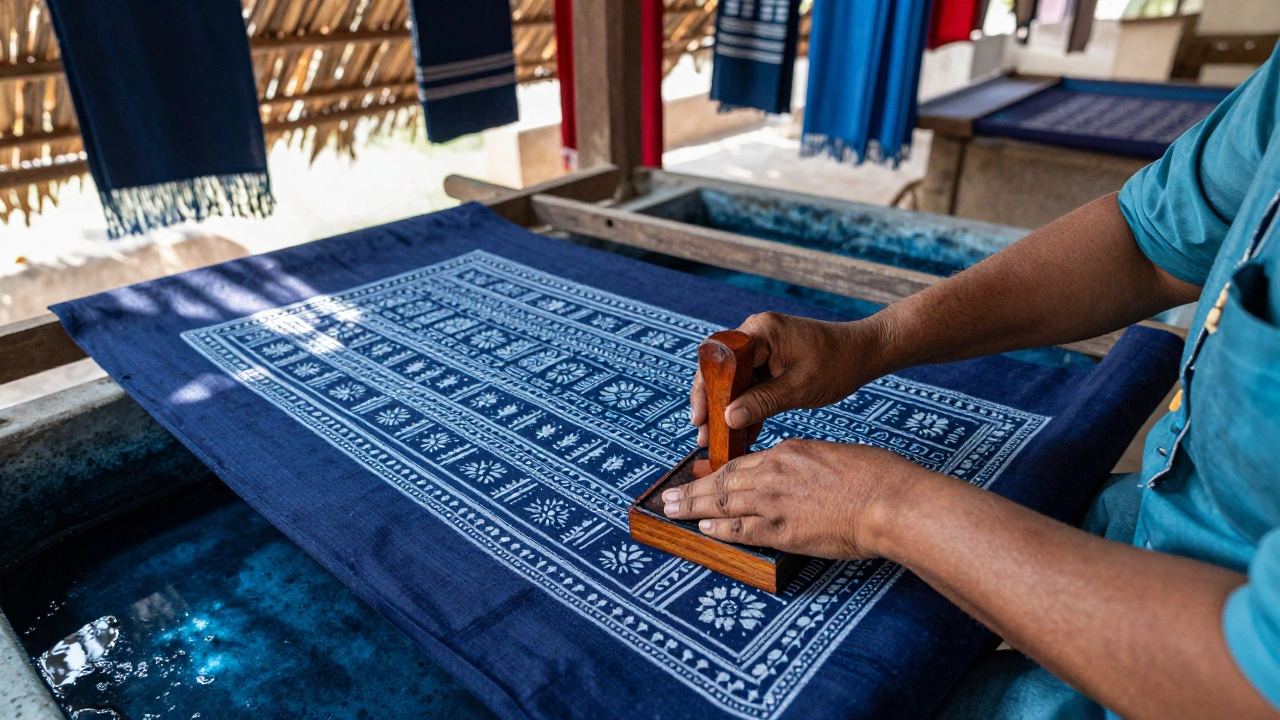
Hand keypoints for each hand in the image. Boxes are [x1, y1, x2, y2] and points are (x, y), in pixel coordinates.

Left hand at [661, 438, 924, 559]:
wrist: (889, 500)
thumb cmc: (875, 476)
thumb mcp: (833, 456)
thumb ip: (806, 466)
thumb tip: (795, 477)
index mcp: (789, 451)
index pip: (742, 462)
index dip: (717, 472)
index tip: (701, 477)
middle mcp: (774, 473)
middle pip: (723, 480)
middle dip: (692, 489)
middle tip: (668, 496)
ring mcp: (775, 502)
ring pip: (722, 503)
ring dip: (693, 507)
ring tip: (671, 510)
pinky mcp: (782, 530)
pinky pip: (741, 529)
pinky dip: (719, 529)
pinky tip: (704, 528)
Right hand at [689, 313, 886, 446]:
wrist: (865, 353)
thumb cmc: (840, 364)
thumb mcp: (800, 389)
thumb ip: (762, 402)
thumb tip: (728, 419)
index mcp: (762, 332)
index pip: (720, 359)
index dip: (706, 389)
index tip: (701, 417)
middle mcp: (756, 334)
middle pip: (720, 370)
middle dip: (711, 404)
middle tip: (704, 435)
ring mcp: (762, 347)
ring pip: (732, 380)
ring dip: (726, 409)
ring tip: (716, 441)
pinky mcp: (769, 360)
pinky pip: (749, 383)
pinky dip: (745, 406)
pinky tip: (740, 434)